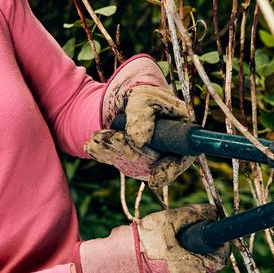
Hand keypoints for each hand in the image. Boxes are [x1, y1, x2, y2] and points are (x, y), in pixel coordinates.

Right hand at [73, 203, 229, 272]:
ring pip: (190, 269)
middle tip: (184, 235)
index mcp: (191, 267)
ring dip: (183, 256)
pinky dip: (171, 266)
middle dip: (196, 247)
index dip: (218, 241)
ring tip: (163, 246)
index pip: (219, 256)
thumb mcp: (164, 221)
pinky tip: (156, 258)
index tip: (213, 230)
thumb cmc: (139, 243)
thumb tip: (211, 212)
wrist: (110, 271)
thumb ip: (190, 215)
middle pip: (204, 262)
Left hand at [85, 57, 198, 187]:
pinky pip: (115, 161)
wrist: (125, 96)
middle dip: (129, 152)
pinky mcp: (129, 161)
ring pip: (129, 163)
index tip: (154, 177)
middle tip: (114, 137)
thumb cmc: (142, 94)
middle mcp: (166, 152)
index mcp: (180, 133)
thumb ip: (142, 115)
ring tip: (97, 137)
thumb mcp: (142, 97)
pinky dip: (101, 152)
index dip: (169, 170)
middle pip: (150, 163)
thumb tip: (139, 142)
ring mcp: (147, 159)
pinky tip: (92, 144)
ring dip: (112, 150)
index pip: (181, 158)